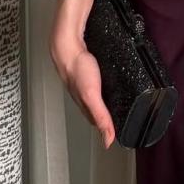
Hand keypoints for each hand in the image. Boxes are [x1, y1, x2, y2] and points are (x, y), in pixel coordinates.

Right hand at [49, 30, 115, 149]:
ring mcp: (85, 79)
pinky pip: (96, 78)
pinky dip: (102, 81)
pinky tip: (104, 77)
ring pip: (95, 93)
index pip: (96, 121)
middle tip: (114, 117)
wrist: (68, 44)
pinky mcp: (88, 67)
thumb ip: (101, 116)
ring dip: (103, 97)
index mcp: (85, 103)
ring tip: (111, 101)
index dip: (106, 127)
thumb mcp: (92, 95)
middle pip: (95, 108)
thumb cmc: (76, 67)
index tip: (114, 132)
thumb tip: (107, 139)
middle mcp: (84, 93)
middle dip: (105, 113)